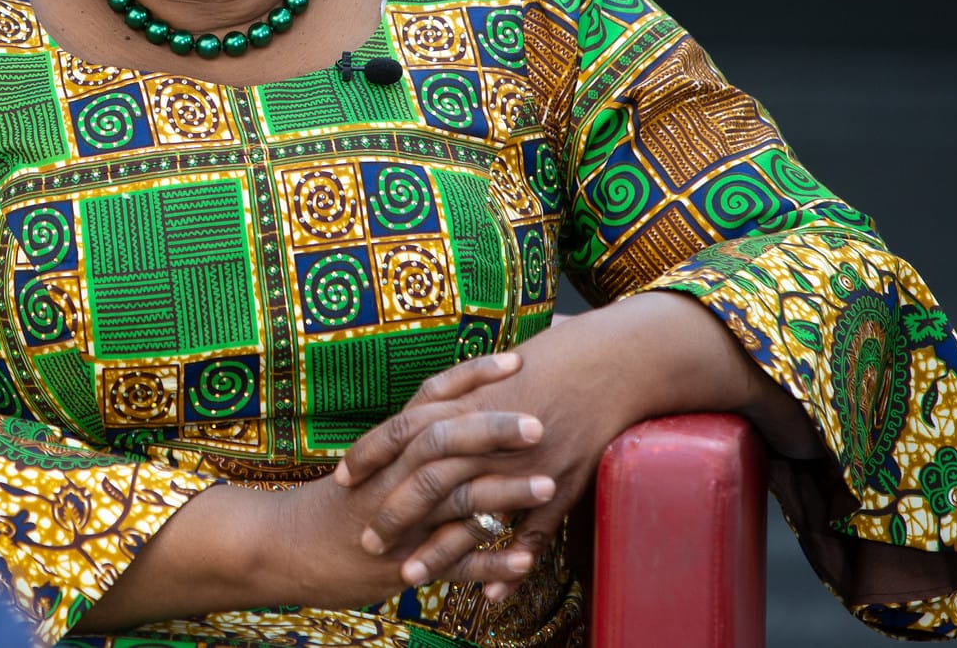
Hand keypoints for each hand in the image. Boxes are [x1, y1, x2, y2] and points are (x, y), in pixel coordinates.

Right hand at [74, 350, 553, 632]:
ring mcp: (399, 521)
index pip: (433, 399)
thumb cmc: (331, 503)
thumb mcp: (371, 463)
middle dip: (494, 431)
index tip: (517, 357)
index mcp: (389, 446)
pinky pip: (453, 564)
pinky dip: (490, 563)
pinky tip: (526, 558)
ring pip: (455, 501)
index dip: (472, 377)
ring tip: (546, 485)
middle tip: (541, 421)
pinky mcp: (401, 564)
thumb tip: (462, 417)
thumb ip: (413, 442)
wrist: (280, 548)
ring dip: (503, 494)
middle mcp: (393, 476)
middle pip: (446, 443)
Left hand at [336, 294, 790, 601]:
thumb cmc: (556, 356)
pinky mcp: (559, 484)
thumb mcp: (497, 371)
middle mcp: (487, 432)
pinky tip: (488, 599)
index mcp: (467, 400)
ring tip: (408, 580)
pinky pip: (529, 535)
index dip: (370, 454)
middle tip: (365, 541)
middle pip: (426, 478)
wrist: (614, 360)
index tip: (342, 478)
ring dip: (437, 551)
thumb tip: (426, 400)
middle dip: (392, 513)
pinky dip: (509, 569)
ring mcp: (522, 462)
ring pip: (469, 513)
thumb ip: (460, 391)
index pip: (403, 429)